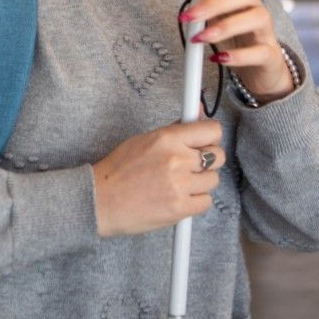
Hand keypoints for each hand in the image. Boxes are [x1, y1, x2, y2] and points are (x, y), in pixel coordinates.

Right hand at [91, 120, 224, 236]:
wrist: (101, 201)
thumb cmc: (119, 170)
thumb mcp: (146, 139)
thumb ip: (176, 128)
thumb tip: (198, 110)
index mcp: (168, 138)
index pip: (212, 130)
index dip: (211, 137)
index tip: (205, 143)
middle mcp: (177, 159)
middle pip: (218, 156)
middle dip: (207, 161)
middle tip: (191, 166)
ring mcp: (180, 185)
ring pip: (213, 180)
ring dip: (200, 183)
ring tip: (179, 184)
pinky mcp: (180, 208)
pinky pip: (206, 202)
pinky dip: (195, 201)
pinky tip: (179, 198)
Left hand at [181, 0, 294, 101]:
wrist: (257, 67)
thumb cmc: (233, 32)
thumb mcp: (214, 7)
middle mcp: (258, 8)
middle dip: (214, 2)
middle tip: (188, 17)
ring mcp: (266, 31)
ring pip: (257, 17)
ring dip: (225, 27)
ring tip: (200, 38)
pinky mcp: (269, 55)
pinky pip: (260, 52)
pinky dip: (238, 55)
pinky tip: (219, 58)